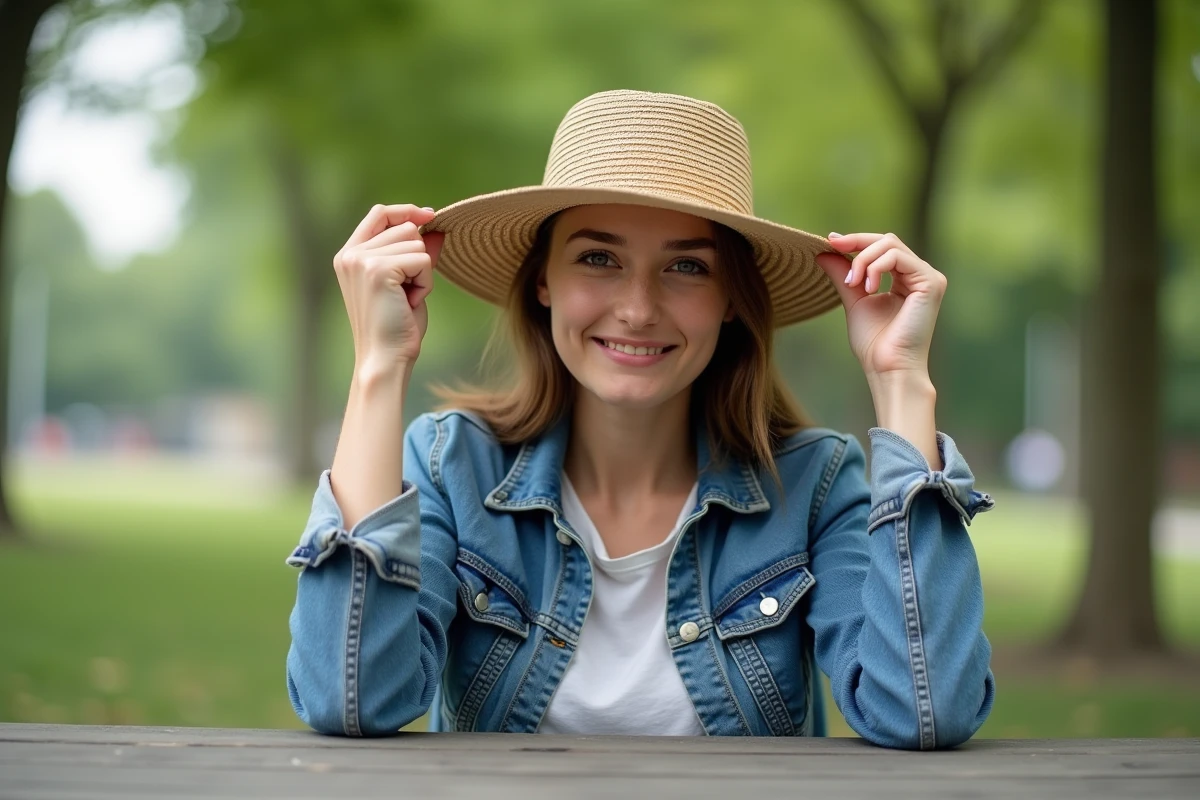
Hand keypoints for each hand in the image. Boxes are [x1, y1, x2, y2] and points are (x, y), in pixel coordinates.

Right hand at [333, 204, 444, 369]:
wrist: (385, 359)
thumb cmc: (397, 328)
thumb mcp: (407, 283)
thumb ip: (415, 254)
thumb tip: (436, 228)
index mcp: (349, 256)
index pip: (380, 214)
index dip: (407, 212)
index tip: (430, 215)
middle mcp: (350, 254)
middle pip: (406, 228)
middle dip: (419, 259)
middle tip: (406, 293)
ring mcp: (361, 260)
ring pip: (417, 243)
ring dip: (423, 273)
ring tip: (406, 299)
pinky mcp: (378, 269)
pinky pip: (423, 260)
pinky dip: (426, 283)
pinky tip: (410, 302)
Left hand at [814, 232, 946, 379]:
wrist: (887, 367)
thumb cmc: (874, 343)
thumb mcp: (854, 300)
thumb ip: (843, 275)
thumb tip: (825, 251)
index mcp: (905, 278)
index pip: (882, 246)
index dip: (856, 240)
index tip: (831, 240)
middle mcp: (920, 275)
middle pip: (887, 240)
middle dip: (857, 245)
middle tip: (836, 254)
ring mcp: (928, 277)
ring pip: (890, 245)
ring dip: (863, 260)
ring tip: (853, 283)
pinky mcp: (931, 282)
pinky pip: (898, 257)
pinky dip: (876, 267)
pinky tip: (868, 288)